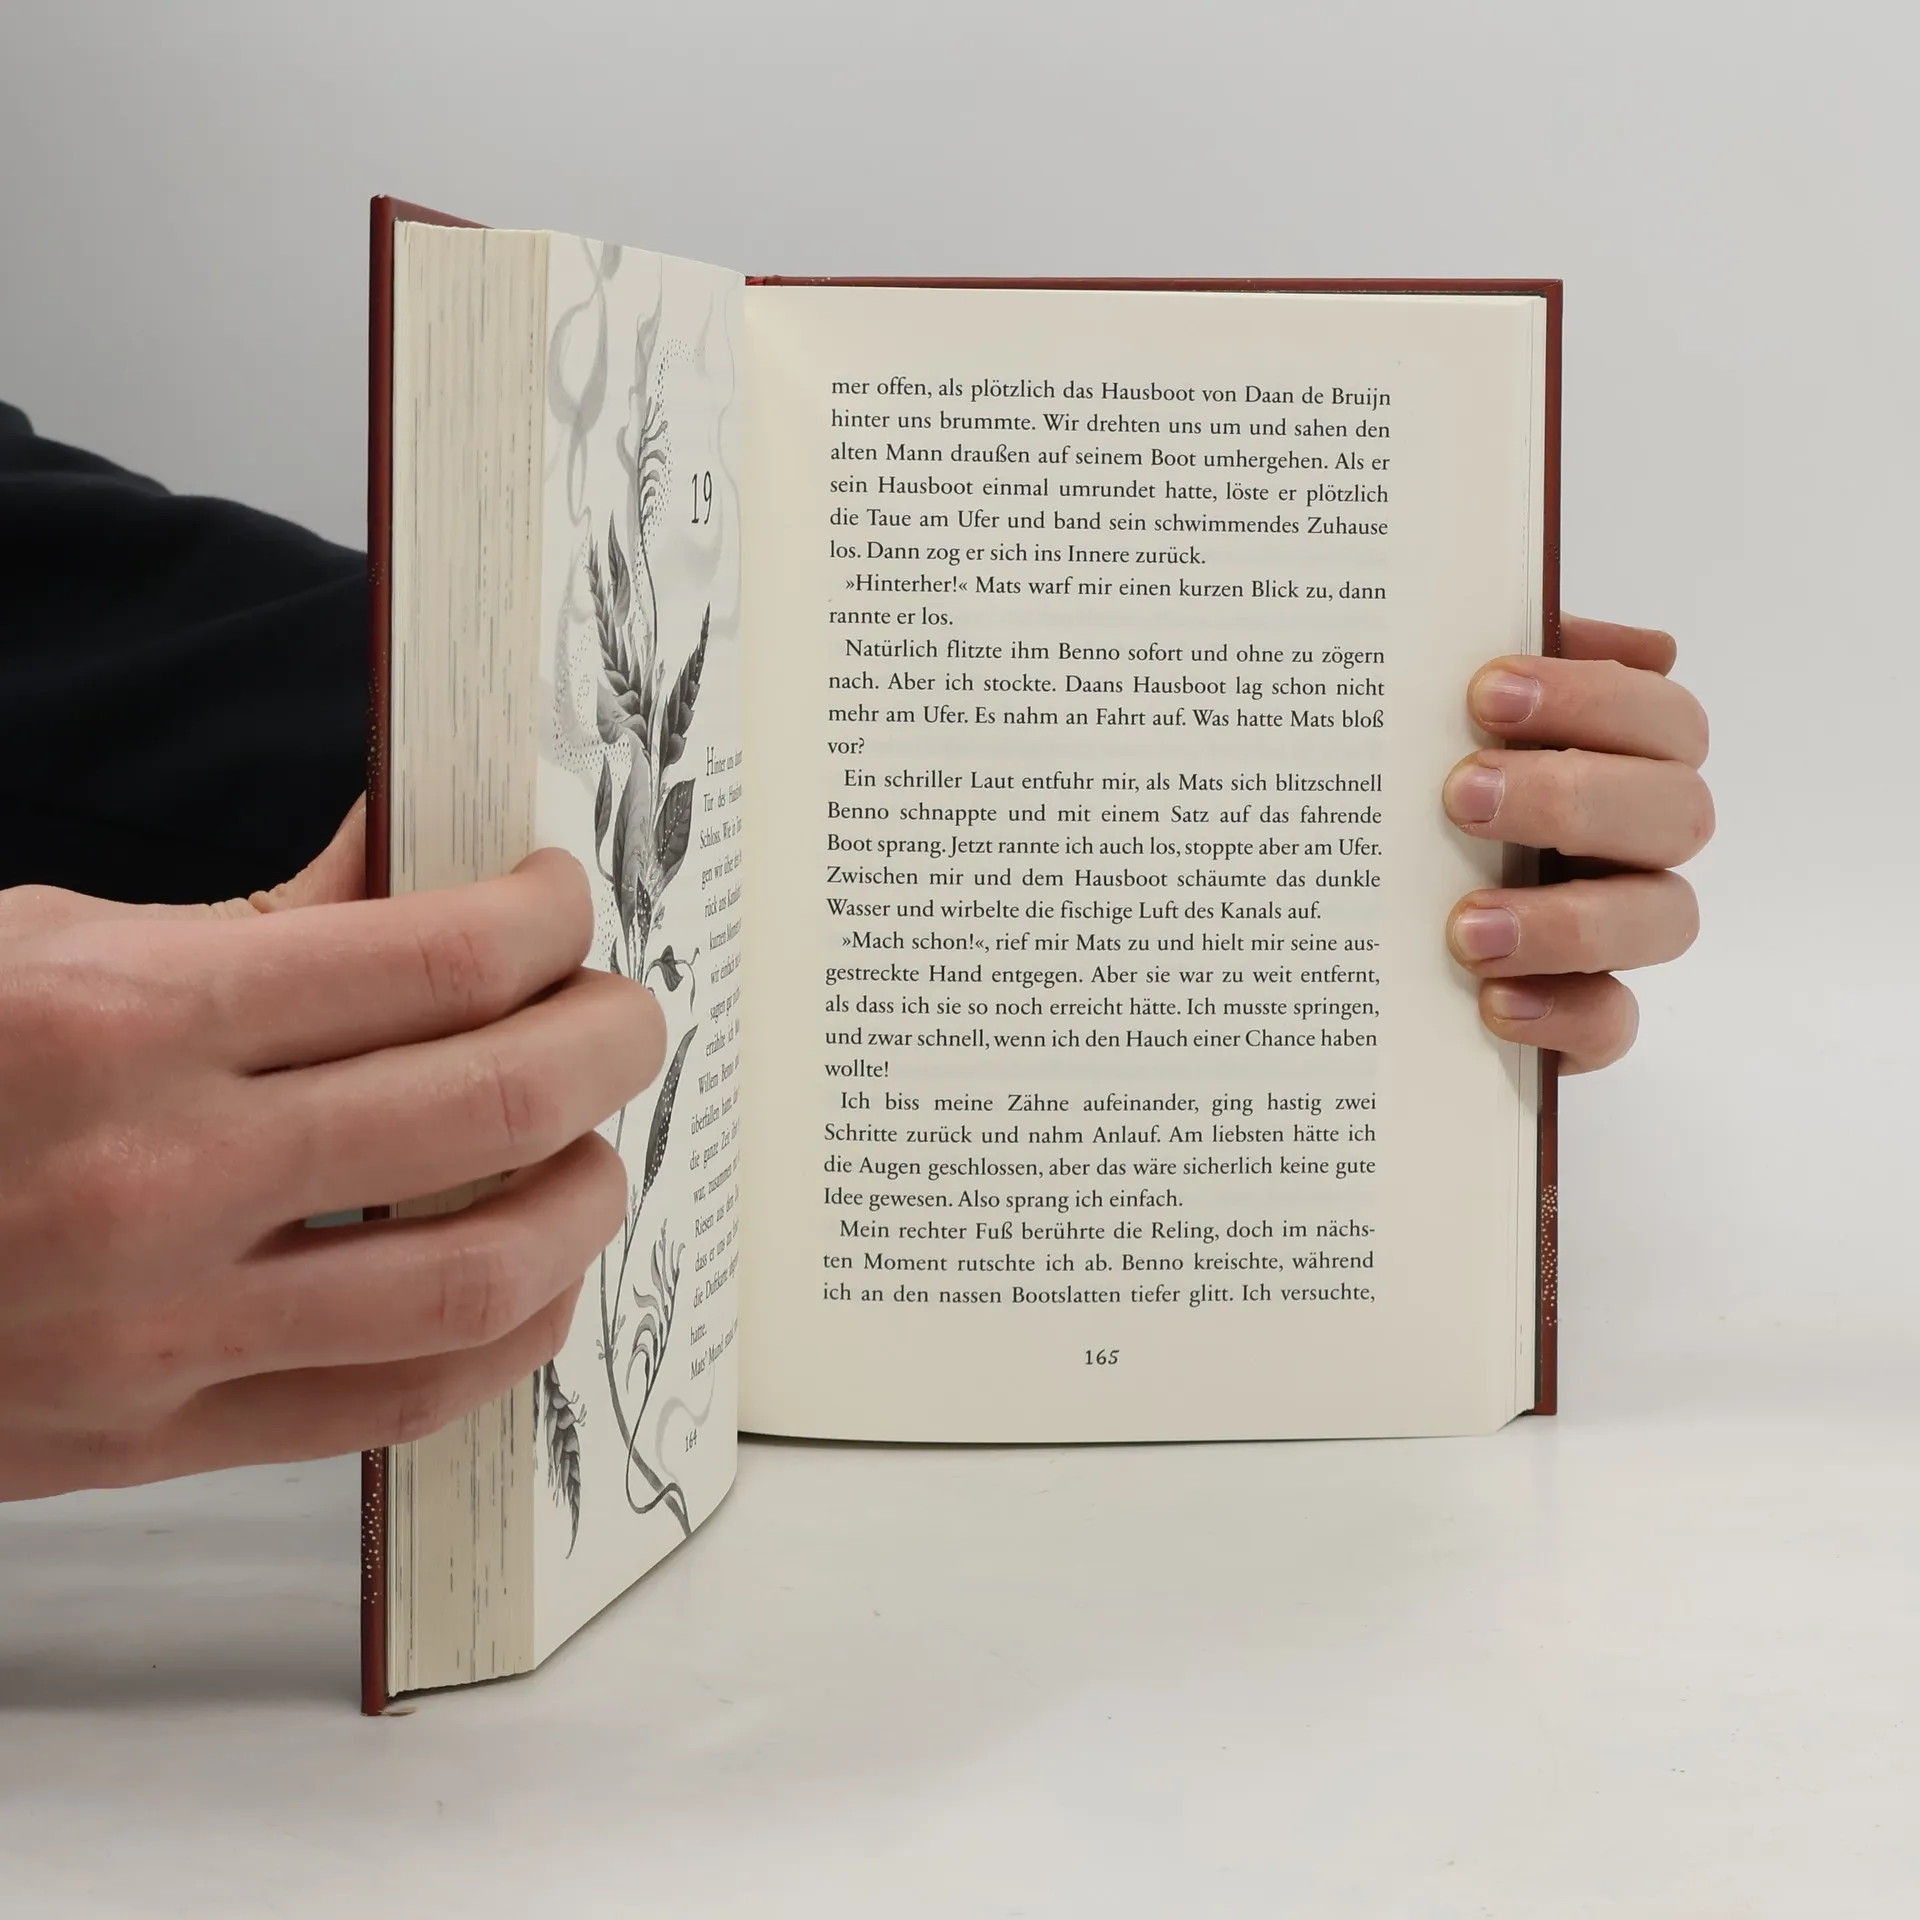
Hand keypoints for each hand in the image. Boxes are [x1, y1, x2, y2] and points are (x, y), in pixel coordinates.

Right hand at [0, 801, 665, 1499]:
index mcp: (125, 1022)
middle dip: (609, 1037)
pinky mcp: (163, 1440)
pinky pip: (408, 1402)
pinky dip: (514, 1331)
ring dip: (588, 1193)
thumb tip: (425, 868)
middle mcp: (158, 1178)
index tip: (560, 904)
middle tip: (623, 1012)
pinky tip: (534, 1270)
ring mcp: (165, 1331)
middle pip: (494, 1100)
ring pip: (485, 1272)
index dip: (545, 919)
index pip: (436, 958)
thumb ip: (259, 921)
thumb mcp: (44, 948)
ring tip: (594, 1142)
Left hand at [1443, 615, 1712, 1071]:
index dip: (1591, 696)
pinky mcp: (1586, 1014)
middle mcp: (1635, 840)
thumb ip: (1474, 665)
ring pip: (1663, 919)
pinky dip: (1563, 1013)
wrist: (1358, 919)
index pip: (1659, 714)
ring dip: (1569, 920)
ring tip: (1466, 928)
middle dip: (1571, 797)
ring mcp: (1619, 928)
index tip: (1485, 692)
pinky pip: (1612, 1022)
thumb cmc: (1414, 791)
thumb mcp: (1429, 718)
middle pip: (1676, 810)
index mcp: (1617, 756)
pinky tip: (1492, 1002)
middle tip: (1461, 797)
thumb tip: (1517, 616)